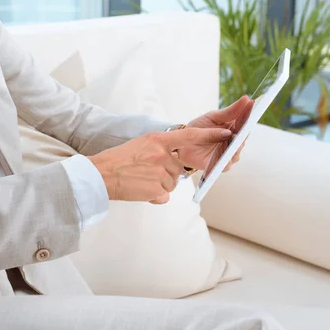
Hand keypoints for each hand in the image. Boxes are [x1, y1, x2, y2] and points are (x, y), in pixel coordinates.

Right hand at [88, 127, 231, 204]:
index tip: (228, 134)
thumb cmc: (119, 159)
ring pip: (171, 183)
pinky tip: (140, 190)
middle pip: (178, 168)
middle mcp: (162, 154)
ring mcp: (161, 172)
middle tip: (145, 171)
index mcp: (158, 139)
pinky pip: (165, 195)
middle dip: (166, 173)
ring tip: (140, 180)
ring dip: (159, 185)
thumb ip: (161, 149)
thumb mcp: (142, 144)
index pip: (191, 135)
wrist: (102, 175)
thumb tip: (174, 161)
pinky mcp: (158, 190)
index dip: (211, 136)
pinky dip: (154, 196)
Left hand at [182, 95, 254, 172]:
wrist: (181, 144)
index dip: (249, 112)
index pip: (245, 121)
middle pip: (243, 137)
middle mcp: (233, 142)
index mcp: (234, 129)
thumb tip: (246, 99)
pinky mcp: (220, 165)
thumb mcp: (213, 117)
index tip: (252, 103)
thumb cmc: (199, 129)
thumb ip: (230, 111)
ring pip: (237, 151)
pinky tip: (227, 155)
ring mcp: (228, 154)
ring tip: (235, 138)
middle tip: (245, 124)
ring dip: (237, 146)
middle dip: (244, 131)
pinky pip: (227, 164)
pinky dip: (228, 159)